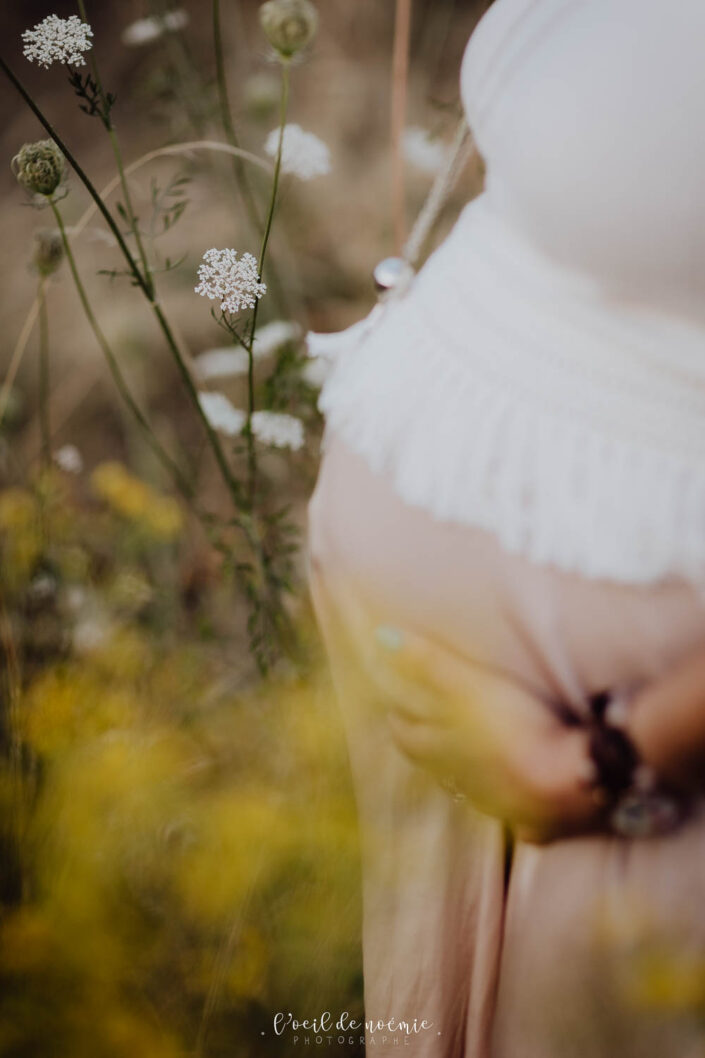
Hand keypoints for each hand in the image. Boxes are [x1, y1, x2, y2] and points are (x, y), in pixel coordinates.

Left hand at [318, 576, 600, 841]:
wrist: (569, 784)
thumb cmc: (515, 729)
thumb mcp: (469, 687)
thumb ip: (429, 663)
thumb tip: (382, 637)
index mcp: (443, 749)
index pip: (406, 735)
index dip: (399, 718)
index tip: (396, 704)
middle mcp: (462, 780)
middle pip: (432, 765)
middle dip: (424, 745)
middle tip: (424, 724)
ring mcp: (497, 803)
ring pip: (470, 790)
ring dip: (466, 773)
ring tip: (472, 755)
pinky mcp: (534, 819)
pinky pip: (517, 818)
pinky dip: (512, 805)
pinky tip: (522, 807)